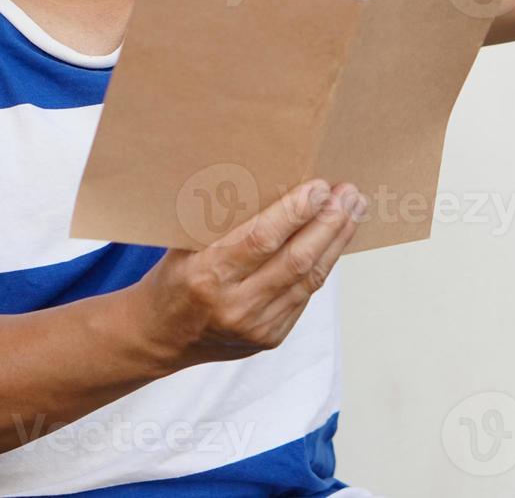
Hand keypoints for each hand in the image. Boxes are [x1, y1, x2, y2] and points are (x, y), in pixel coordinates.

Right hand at [128, 179, 364, 368]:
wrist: (161, 336)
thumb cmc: (174, 276)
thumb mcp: (184, 244)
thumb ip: (221, 219)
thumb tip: (271, 177)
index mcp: (206, 275)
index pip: (261, 240)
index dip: (295, 212)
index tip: (320, 186)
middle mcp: (233, 306)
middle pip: (295, 260)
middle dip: (329, 223)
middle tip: (349, 193)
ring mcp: (255, 327)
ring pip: (309, 279)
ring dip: (336, 241)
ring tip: (353, 210)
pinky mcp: (270, 338)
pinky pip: (305, 296)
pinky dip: (323, 265)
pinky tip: (334, 240)